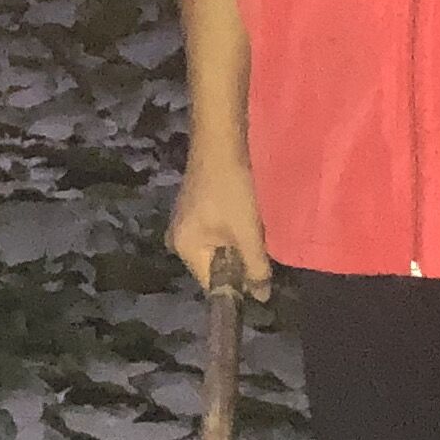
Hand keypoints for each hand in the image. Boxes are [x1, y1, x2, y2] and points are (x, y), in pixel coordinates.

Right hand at [167, 153, 273, 299]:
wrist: (220, 141)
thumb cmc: (231, 189)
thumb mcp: (247, 232)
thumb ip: (256, 268)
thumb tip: (261, 298)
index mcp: (184, 249)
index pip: (213, 285)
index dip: (238, 287)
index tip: (261, 280)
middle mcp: (177, 240)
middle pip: (214, 268)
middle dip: (239, 264)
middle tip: (260, 249)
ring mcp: (184, 224)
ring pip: (218, 250)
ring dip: (238, 247)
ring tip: (254, 232)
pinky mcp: (194, 211)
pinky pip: (215, 235)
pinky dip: (232, 233)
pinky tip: (246, 219)